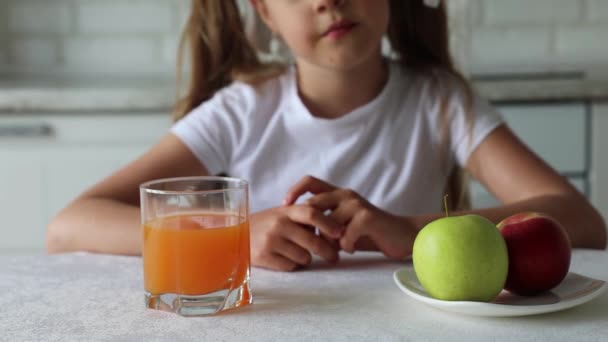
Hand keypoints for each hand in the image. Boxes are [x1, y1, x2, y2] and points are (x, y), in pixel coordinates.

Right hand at [250, 205, 342, 270]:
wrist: (235, 234)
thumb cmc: (267, 223)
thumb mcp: (283, 213)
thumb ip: (304, 217)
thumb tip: (335, 230)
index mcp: (286, 211)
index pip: (312, 214)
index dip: (328, 224)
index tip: (340, 234)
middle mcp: (279, 225)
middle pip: (312, 241)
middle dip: (328, 251)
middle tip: (335, 257)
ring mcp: (271, 241)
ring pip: (304, 257)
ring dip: (307, 258)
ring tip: (299, 253)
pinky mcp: (264, 257)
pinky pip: (291, 266)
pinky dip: (293, 265)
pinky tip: (286, 259)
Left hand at [284, 176, 415, 258]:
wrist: (401, 236)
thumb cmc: (369, 234)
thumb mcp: (342, 227)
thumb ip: (324, 225)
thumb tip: (299, 232)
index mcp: (337, 194)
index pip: (309, 182)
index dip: (294, 191)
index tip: (283, 207)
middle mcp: (345, 194)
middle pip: (313, 205)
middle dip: (310, 228)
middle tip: (315, 244)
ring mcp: (356, 204)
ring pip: (327, 224)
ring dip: (329, 241)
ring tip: (338, 248)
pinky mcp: (367, 217)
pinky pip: (344, 236)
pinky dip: (345, 247)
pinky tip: (351, 249)